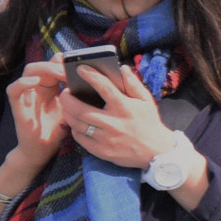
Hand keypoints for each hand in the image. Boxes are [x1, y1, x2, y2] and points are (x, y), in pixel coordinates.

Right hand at [4, 60, 69, 172]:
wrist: (44, 149)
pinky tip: (36, 82)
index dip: (65, 61)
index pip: (55, 64)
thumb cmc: (59, 129)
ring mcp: (27, 94)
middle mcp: (38, 86)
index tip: (79, 66)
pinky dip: (22, 83)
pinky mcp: (17, 105)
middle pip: (43, 64)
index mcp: (51, 85)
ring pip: (29, 71)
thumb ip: (77, 94)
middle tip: (69, 71)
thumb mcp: (72, 108)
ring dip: (44, 69)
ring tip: (58, 74)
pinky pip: (13, 89)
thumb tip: (94, 80)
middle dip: (56, 64)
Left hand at [58, 62, 174, 169]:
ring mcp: (106, 139)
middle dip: (67, 99)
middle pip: (80, 109)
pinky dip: (75, 129)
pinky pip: (80, 138)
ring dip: (68, 113)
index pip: (104, 87)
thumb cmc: (149, 123)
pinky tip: (77, 123)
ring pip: (77, 124)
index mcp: (125, 108)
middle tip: (65, 92)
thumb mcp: (146, 101)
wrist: (156, 152)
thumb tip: (121, 68)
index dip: (91, 75)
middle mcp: (113, 123)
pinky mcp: (101, 151)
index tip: (80, 68)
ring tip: (68, 106)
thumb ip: (133, 84)